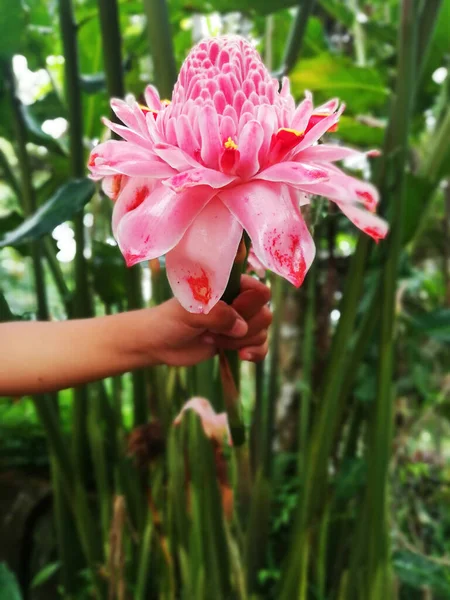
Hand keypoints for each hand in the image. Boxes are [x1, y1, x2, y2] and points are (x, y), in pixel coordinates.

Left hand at [148, 275, 271, 366]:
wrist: (160, 343)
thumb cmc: (171, 320)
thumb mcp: (190, 312)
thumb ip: (217, 315)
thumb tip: (241, 327)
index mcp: (231, 286)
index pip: (259, 291)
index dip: (249, 305)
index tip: (229, 311)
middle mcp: (239, 303)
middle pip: (264, 315)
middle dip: (242, 329)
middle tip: (213, 330)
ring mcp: (240, 323)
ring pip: (262, 333)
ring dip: (238, 342)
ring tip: (211, 339)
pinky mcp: (238, 342)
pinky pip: (261, 348)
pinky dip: (255, 353)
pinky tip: (240, 356)